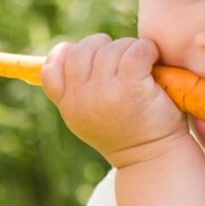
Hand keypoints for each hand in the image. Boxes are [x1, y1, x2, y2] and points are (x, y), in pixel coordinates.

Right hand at [40, 34, 190, 167]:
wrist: (153, 158)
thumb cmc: (127, 132)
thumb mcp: (88, 118)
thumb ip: (74, 90)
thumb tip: (65, 50)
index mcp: (69, 105)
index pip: (51, 68)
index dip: (67, 54)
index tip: (89, 61)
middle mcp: (81, 99)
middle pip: (83, 49)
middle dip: (104, 47)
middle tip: (122, 61)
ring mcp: (104, 93)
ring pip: (111, 48)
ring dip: (129, 48)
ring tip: (142, 64)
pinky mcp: (131, 88)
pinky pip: (135, 51)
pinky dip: (147, 50)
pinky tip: (153, 61)